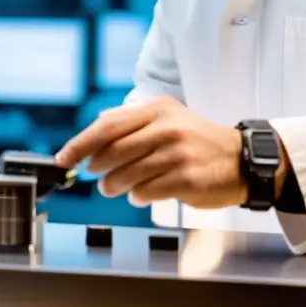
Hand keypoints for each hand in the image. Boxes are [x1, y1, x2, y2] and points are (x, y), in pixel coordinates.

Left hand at [55, 96, 248, 208]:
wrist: (241, 160)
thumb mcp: (167, 117)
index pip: (108, 126)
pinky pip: (145, 192)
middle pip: (113, 152)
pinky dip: (138, 197)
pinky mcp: (186, 179)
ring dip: (114, 186)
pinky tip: (144, 193)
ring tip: (117, 187)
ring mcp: (177, 154)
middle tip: (95, 176)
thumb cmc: (197, 140)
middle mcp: (166, 128)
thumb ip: (131, 120)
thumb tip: (96, 124)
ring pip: (126, 175)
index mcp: (157, 110)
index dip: (81, 144)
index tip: (64, 158)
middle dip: (96, 168)